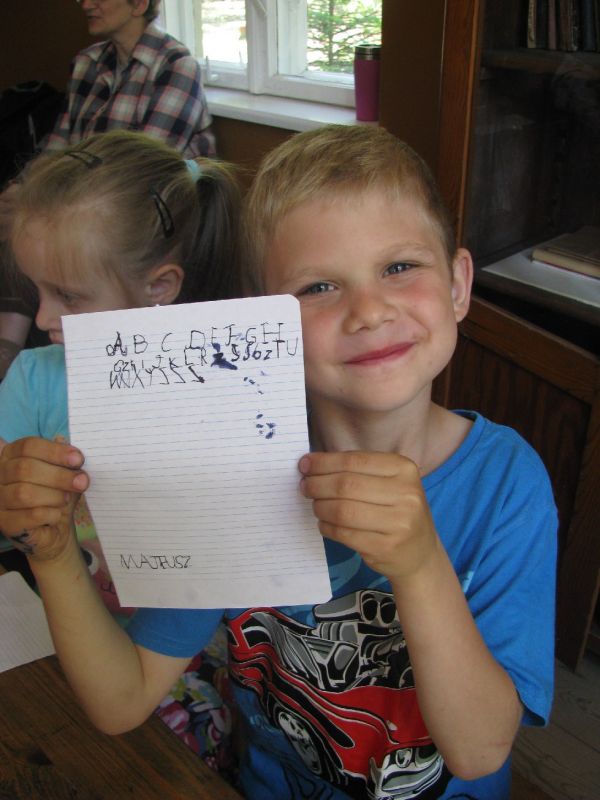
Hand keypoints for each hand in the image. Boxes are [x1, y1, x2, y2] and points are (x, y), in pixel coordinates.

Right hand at [0, 437, 88, 560]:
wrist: (55, 529)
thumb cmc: (57, 495)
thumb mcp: (65, 473)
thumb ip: (65, 460)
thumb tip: (67, 446)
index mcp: (11, 456)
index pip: (28, 446)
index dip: (55, 451)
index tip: (78, 459)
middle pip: (24, 468)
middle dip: (59, 475)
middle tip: (82, 482)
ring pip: (24, 493)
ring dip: (54, 496)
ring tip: (66, 499)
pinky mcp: (5, 523)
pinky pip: (30, 515)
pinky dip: (51, 513)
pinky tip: (56, 514)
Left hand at [299, 451, 439, 580]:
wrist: (420, 553)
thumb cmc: (396, 511)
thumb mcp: (388, 483)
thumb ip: (356, 471)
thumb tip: (312, 464)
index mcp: (404, 469)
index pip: (354, 460)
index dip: (324, 462)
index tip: (305, 465)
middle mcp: (406, 494)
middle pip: (346, 485)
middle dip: (318, 484)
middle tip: (305, 486)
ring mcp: (398, 523)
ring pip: (342, 510)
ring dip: (320, 506)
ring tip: (316, 505)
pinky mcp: (386, 547)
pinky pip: (344, 533)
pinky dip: (327, 526)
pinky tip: (324, 523)